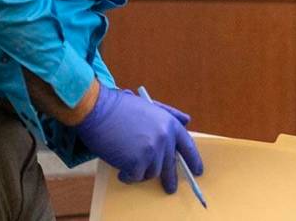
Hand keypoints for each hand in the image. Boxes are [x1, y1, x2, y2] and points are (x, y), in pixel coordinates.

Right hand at [75, 84, 203, 191]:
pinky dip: (126, 175)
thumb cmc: (120, 107)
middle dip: (170, 178)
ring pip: (151, 172)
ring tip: (127, 160)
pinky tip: (120, 167)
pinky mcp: (137, 161)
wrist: (98, 109)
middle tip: (170, 188)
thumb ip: (169, 114)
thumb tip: (187, 121)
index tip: (197, 171)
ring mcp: (152, 150)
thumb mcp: (149, 106)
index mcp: (169, 124)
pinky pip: (135, 177)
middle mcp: (164, 138)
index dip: (194, 160)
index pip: (187, 146)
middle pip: (171, 164)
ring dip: (140, 171)